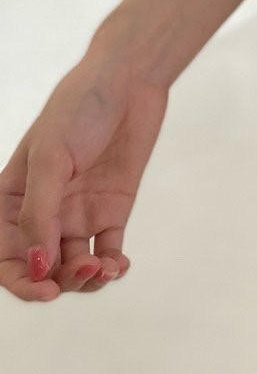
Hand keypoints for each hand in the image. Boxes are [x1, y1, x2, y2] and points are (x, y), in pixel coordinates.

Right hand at [1, 57, 166, 301]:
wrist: (128, 83)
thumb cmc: (78, 110)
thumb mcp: (50, 158)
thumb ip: (40, 214)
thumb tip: (38, 265)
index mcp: (9, 200)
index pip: (4, 255)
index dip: (21, 280)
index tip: (45, 290)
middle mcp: (41, 213)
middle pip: (41, 268)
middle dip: (59, 282)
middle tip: (84, 274)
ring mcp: (76, 214)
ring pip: (74, 266)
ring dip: (87, 278)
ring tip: (106, 268)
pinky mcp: (110, 212)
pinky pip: (108, 253)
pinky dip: (113, 266)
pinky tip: (120, 265)